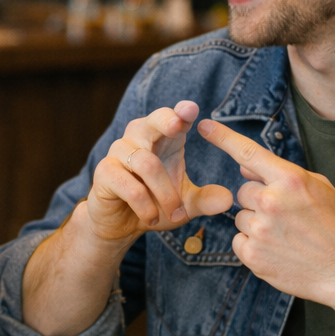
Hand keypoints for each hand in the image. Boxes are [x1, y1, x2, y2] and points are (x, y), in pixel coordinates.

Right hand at [85, 101, 233, 243]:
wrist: (120, 226)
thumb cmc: (154, 205)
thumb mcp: (184, 205)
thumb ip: (205, 200)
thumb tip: (229, 199)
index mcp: (163, 139)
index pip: (174, 119)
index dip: (181, 112)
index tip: (191, 109)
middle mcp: (139, 139)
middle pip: (152, 122)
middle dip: (166, 121)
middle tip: (178, 126)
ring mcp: (119, 153)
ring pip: (147, 163)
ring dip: (165, 193)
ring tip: (174, 215)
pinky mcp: (105, 172)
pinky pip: (129, 186)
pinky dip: (145, 205)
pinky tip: (151, 217)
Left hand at [197, 118, 334, 335]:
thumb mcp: (320, 188)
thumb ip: (282, 174)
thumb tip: (245, 167)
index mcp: (289, 181)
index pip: (248, 153)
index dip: (223, 138)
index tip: (205, 126)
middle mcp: (271, 203)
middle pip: (243, 192)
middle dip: (259, 200)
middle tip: (286, 217)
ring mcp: (260, 231)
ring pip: (240, 217)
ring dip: (256, 223)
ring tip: (286, 236)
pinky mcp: (252, 256)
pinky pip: (239, 241)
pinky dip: (253, 245)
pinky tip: (278, 250)